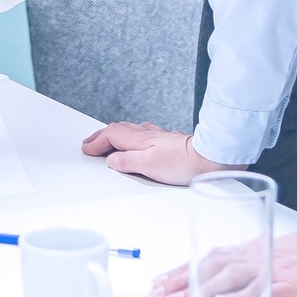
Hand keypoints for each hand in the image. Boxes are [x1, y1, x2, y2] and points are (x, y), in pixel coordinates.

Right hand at [80, 121, 242, 184]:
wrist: (209, 158)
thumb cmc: (183, 163)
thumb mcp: (148, 166)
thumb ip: (127, 162)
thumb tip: (112, 160)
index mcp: (139, 140)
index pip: (111, 136)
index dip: (97, 142)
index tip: (87, 149)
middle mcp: (148, 135)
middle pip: (119, 130)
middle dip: (102, 136)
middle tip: (91, 142)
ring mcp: (159, 137)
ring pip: (131, 130)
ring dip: (116, 135)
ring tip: (109, 140)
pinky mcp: (169, 141)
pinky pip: (144, 134)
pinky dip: (133, 136)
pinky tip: (139, 141)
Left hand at [149, 230, 296, 296]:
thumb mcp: (280, 247)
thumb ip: (255, 255)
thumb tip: (228, 267)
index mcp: (256, 247)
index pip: (211, 256)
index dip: (183, 268)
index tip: (161, 280)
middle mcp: (260, 255)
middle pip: (212, 266)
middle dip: (181, 280)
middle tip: (157, 295)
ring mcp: (276, 270)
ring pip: (231, 278)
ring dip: (200, 290)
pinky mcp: (293, 285)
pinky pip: (262, 291)